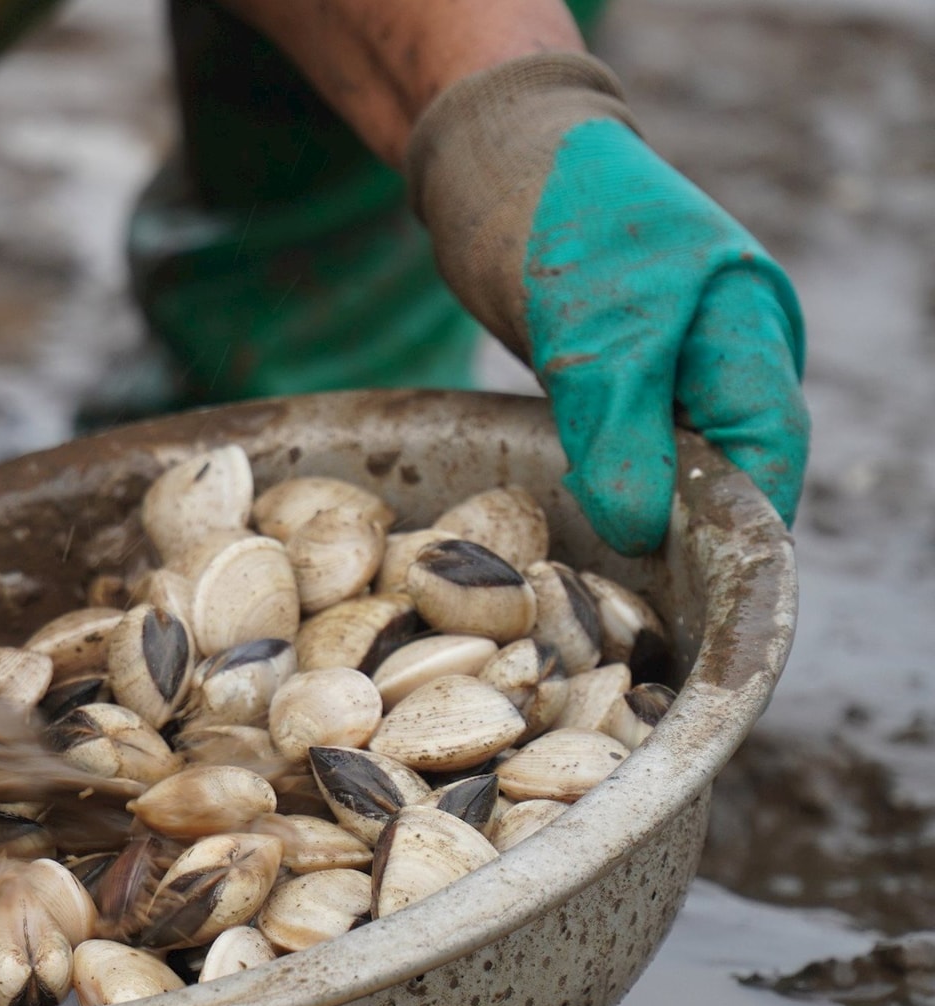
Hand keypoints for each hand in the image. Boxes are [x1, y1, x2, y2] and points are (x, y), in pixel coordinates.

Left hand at [409, 54, 807, 554]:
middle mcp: (724, 341)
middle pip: (730, 456)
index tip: (703, 585)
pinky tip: (576, 503)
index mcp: (748, 325)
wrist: (495, 158)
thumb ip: (623, 437)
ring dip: (641, 498)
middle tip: (642, 587)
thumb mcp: (594, 342)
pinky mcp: (621, 358)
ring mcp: (675, 348)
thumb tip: (643, 533)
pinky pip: (627, 432)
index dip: (743, 521)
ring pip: (672, 449)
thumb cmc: (558, 227)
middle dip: (690, 521)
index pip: (770, 447)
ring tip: (604, 558)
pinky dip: (606, 468)